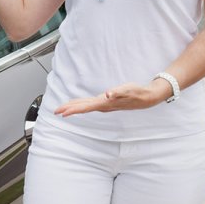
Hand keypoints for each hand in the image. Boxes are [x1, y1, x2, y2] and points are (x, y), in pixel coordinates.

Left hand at [54, 80, 170, 116]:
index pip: (85, 107)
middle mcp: (103, 105)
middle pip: (83, 107)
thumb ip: (118, 92)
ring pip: (86, 106)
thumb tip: (107, 94)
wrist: (148, 98)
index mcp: (105, 103)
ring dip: (74, 107)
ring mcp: (105, 104)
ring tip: (63, 109)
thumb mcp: (128, 90)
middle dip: (69, 109)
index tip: (61, 113)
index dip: (72, 109)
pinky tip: (79, 103)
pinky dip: (83, 103)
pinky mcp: (107, 101)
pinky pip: (91, 103)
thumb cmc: (138, 93)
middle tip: (56, 111)